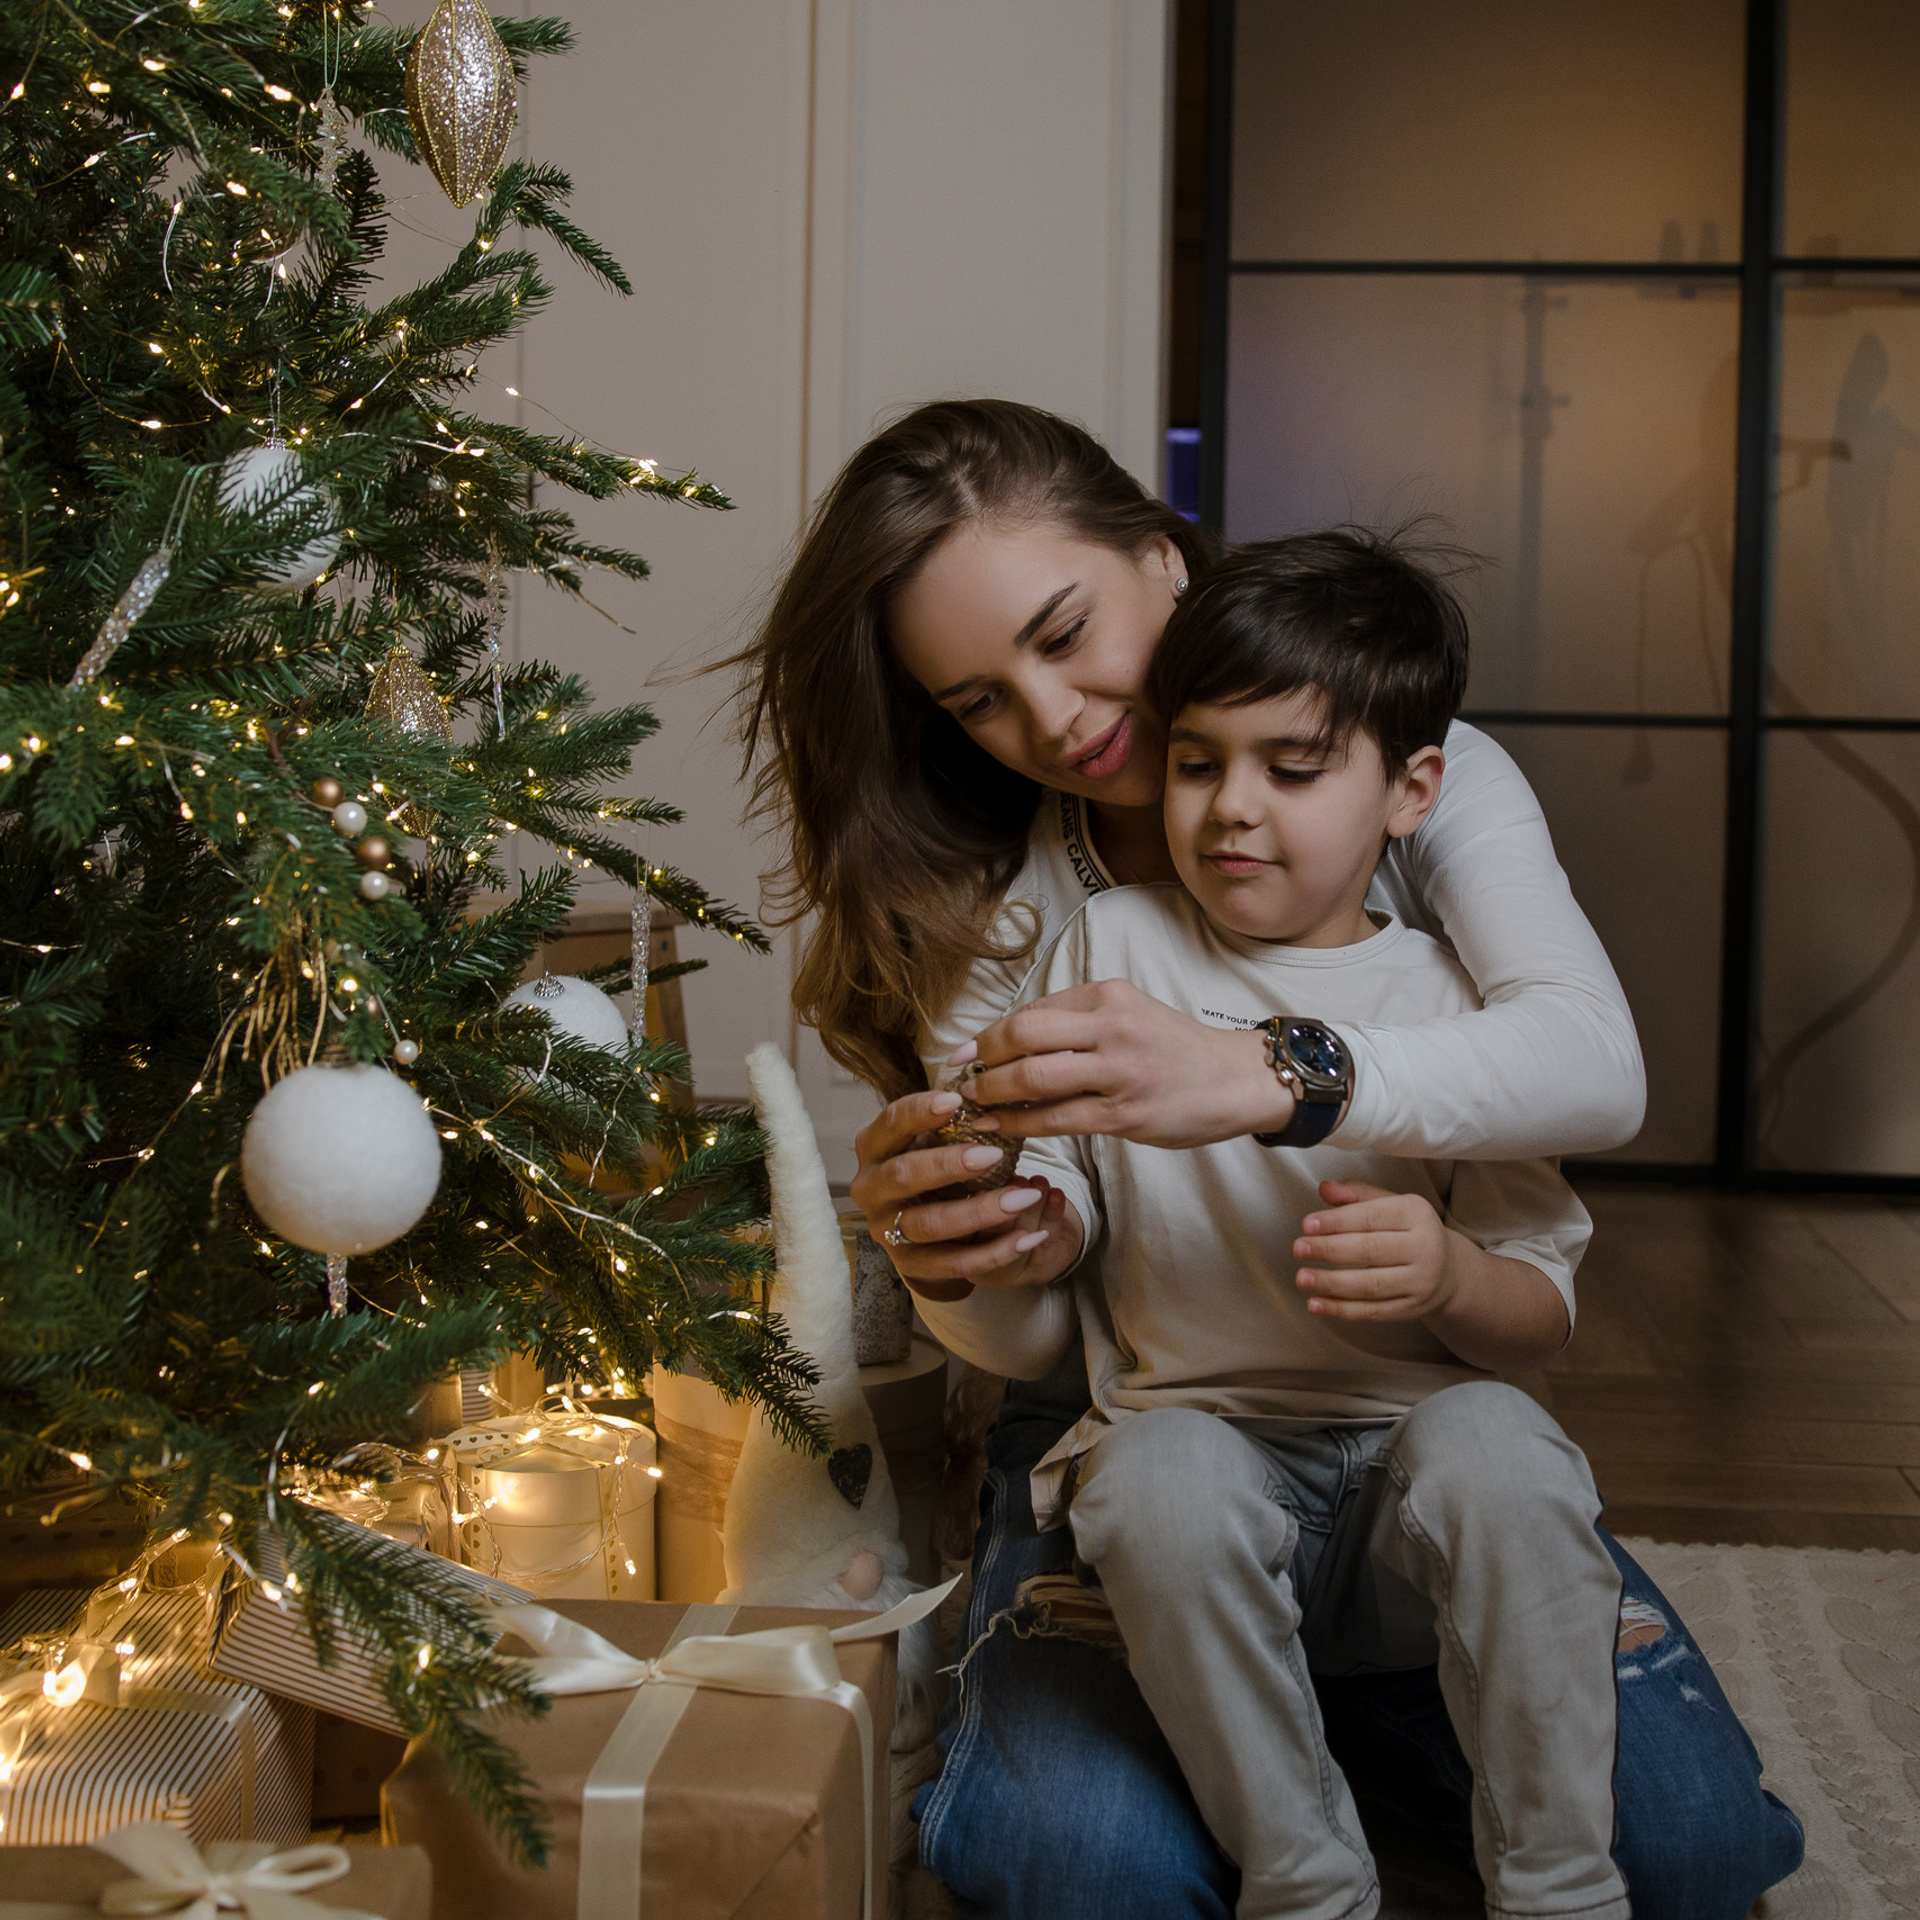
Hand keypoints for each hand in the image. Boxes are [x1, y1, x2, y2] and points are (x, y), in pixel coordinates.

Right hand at [849, 1089, 1083, 1299]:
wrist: (917, 1231)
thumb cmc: (929, 1167)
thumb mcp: (930, 1140)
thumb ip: (951, 1121)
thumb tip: (992, 1088)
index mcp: (874, 1148)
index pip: (891, 1123)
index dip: (919, 1111)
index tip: (956, 1100)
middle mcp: (871, 1189)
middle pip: (902, 1176)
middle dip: (948, 1165)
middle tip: (993, 1154)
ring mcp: (887, 1231)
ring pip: (930, 1224)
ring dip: (980, 1211)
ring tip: (1024, 1197)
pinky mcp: (911, 1266)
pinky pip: (955, 1263)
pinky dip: (995, 1252)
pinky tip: (1029, 1237)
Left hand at [954, 979, 1294, 1147]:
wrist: (1234, 1080)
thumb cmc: (1174, 1049)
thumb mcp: (1128, 1014)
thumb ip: (1076, 1022)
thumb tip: (1008, 1040)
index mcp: (1108, 996)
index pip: (1031, 1011)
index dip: (990, 1034)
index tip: (966, 1052)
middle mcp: (1112, 1027)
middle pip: (1023, 1036)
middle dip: (983, 1059)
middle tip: (963, 1078)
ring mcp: (1118, 1071)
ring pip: (1034, 1078)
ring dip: (993, 1094)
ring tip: (975, 1105)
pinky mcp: (1124, 1113)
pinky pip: (1056, 1119)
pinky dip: (1019, 1124)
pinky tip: (1001, 1127)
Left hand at [1292, 1180, 1456, 1322]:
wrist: (1447, 1271)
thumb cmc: (1408, 1231)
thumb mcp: (1389, 1205)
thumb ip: (1356, 1195)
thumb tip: (1325, 1188)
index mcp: (1417, 1214)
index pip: (1371, 1217)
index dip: (1336, 1221)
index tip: (1306, 1225)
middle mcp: (1425, 1248)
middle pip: (1370, 1250)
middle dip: (1330, 1250)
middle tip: (1298, 1248)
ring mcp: (1420, 1282)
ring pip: (1370, 1284)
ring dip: (1331, 1283)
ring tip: (1302, 1277)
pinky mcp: (1411, 1309)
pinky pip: (1372, 1311)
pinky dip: (1341, 1309)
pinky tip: (1316, 1303)